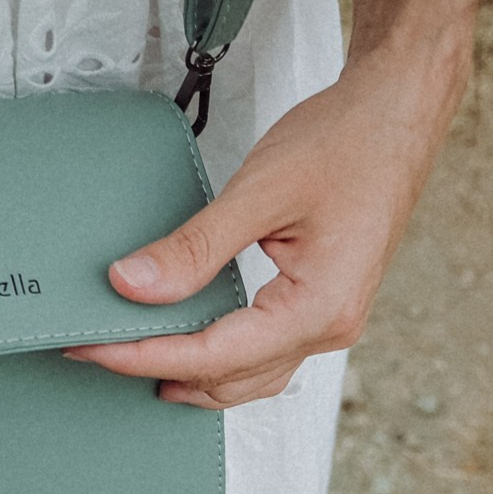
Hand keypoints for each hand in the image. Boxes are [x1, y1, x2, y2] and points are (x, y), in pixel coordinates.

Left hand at [62, 42, 467, 407]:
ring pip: (250, 377)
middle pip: (231, 380)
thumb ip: (194, 246)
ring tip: (132, 358)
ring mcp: (331, 319)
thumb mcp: (259, 191)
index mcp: (320, 308)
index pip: (214, 356)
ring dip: (192, 374)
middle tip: (94, 350)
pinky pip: (267, 352)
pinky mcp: (324, 303)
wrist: (399, 113)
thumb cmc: (348, 142)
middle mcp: (331, 327)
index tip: (93, 347)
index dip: (145, 355)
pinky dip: (222, 356)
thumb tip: (134, 284)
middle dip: (160, 370)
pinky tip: (190, 344)